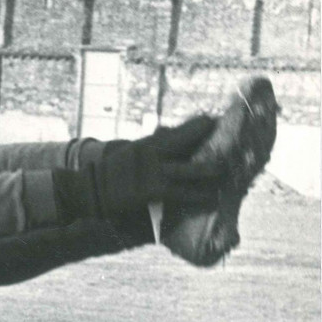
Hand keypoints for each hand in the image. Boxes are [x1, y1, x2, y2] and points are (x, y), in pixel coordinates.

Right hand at [95, 115, 223, 213]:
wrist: (89, 189)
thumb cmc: (112, 175)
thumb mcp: (132, 152)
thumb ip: (152, 144)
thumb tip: (165, 130)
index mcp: (150, 142)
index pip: (182, 129)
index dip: (202, 125)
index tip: (219, 123)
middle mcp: (154, 152)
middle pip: (189, 138)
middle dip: (210, 137)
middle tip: (232, 141)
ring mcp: (154, 172)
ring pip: (191, 168)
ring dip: (211, 170)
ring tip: (226, 170)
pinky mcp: (152, 191)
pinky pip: (181, 193)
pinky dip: (198, 196)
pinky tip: (212, 199)